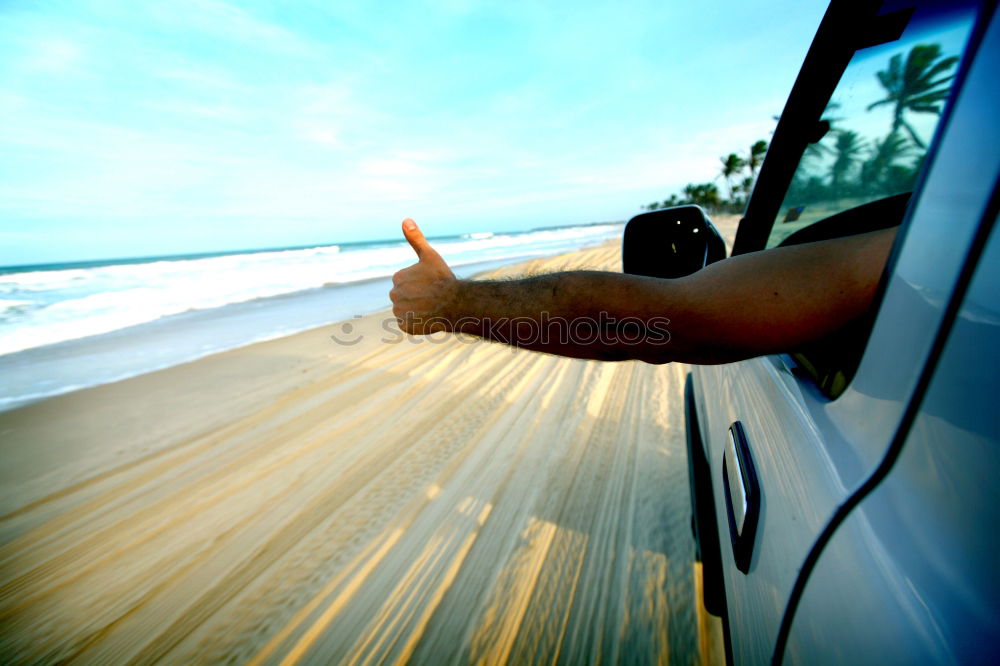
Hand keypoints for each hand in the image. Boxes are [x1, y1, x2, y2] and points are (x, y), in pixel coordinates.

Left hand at [390, 219, 456, 333]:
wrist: (454, 303)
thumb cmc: (443, 278)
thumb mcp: (429, 256)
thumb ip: (415, 239)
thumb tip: (405, 220)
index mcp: (397, 278)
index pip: (406, 283)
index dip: (421, 284)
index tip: (431, 284)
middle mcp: (394, 295)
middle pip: (405, 298)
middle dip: (417, 298)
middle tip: (433, 297)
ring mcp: (399, 312)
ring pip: (407, 312)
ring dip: (418, 311)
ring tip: (432, 308)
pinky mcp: (405, 326)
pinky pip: (409, 325)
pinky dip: (418, 323)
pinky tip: (429, 318)